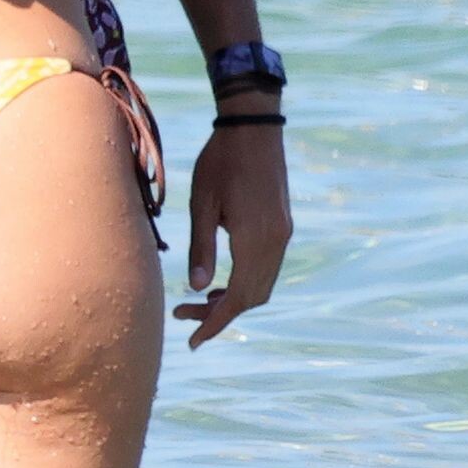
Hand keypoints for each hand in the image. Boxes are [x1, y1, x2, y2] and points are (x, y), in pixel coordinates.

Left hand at [172, 109, 291, 349]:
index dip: (216, 322)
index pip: (239, 297)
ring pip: (262, 283)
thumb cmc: (220, 160)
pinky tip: (221, 276)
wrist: (253, 126)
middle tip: (185, 315)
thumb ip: (201, 247)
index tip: (193, 341)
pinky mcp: (282, 225)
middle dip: (221, 313)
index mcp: (256, 239)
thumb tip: (196, 289)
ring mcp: (283, 234)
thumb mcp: (202, 202)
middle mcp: (276, 242)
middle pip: (253, 296)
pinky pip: (267, 266)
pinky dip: (245, 280)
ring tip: (199, 299)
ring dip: (234, 297)